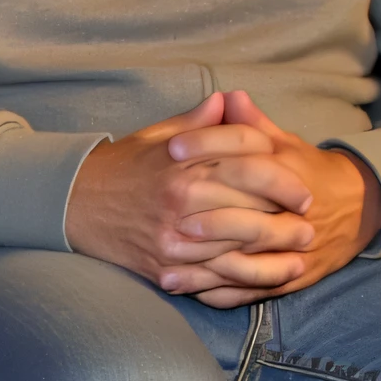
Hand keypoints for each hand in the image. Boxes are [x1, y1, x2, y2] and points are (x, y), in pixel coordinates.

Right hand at [64, 92, 380, 305]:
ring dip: (273, 254)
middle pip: (250, 206)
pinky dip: (240, 279)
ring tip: (299, 256)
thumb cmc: (120, 166)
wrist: (70, 204)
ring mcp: (170, 235)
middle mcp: (179, 197)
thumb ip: (198, 121)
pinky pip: (209, 276)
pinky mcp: (161, 265)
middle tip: (310, 227)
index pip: (248, 161)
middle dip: (286, 218)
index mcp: (183, 160)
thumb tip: (230, 101)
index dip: (283, 176)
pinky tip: (263, 280)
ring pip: (235, 245)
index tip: (303, 191)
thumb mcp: (157, 135)